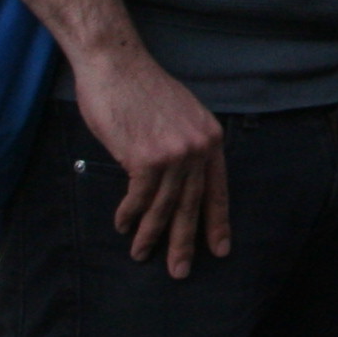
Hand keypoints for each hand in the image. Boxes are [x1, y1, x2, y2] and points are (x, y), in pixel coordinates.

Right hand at [67, 44, 229, 278]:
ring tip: (141, 254)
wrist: (117, 66)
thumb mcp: (179, 116)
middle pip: (193, 204)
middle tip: (181, 271)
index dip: (217, 221)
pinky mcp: (146, 158)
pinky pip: (138, 198)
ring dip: (151, 235)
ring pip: (164, 207)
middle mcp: (199, 147)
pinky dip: (129, 214)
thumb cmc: (141, 90)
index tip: (220, 248)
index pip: (217, 188)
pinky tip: (122, 224)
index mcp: (211, 137)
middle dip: (186, 241)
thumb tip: (178, 180)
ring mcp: (175, 154)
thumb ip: (184, 147)